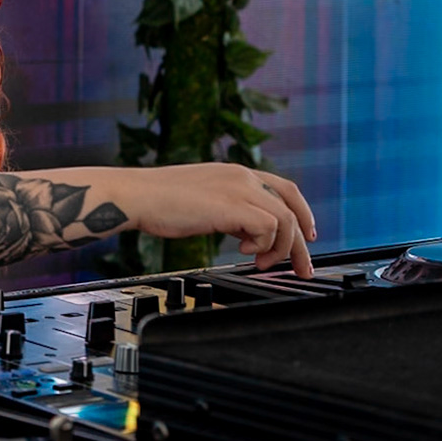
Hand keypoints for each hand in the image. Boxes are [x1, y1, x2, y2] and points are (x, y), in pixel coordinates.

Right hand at [125, 163, 317, 277]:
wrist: (134, 197)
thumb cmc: (157, 203)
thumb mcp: (203, 202)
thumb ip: (229, 212)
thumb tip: (246, 234)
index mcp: (234, 173)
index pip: (284, 189)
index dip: (302, 213)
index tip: (307, 236)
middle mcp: (241, 176)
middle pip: (292, 205)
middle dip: (301, 242)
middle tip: (301, 267)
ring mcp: (238, 188)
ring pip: (285, 220)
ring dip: (279, 248)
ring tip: (260, 262)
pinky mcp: (232, 206)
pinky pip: (269, 228)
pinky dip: (263, 245)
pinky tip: (243, 251)